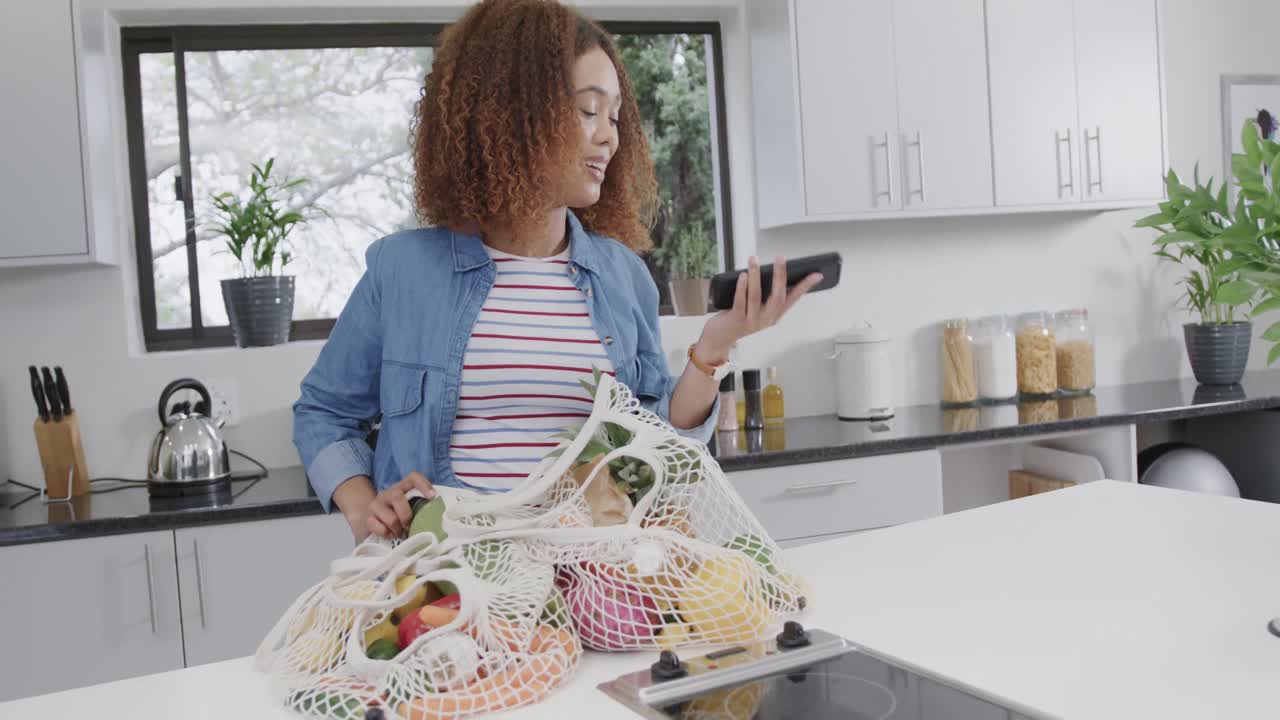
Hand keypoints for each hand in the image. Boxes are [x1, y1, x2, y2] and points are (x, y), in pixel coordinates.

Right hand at [364, 472, 435, 539]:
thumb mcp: (409, 508)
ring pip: (390, 517)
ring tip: (400, 532)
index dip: (423, 484)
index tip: (433, 497)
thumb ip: (421, 508)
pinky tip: (389, 534)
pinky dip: (387, 534)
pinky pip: (379, 528)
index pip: (412, 477)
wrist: (371, 522)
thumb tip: (441, 517)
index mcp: (402, 488)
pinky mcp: (367, 518)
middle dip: (406, 515)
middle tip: (409, 526)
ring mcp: (376, 505)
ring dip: (398, 529)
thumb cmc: (397, 516)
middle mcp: (388, 493)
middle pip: (397, 496)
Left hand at [696, 256, 822, 362]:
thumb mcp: (755, 308)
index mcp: (774, 315)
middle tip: (780, 258)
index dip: (805, 287)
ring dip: (756, 276)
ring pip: (756, 296)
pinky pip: (740, 302)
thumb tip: (765, 269)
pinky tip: (743, 275)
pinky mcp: (737, 321)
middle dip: (780, 276)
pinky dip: (742, 287)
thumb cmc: (737, 319)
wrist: (719, 339)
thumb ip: (763, 294)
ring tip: (754, 260)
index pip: (794, 299)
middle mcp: (766, 319)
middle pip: (778, 297)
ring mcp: (752, 321)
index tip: (817, 275)